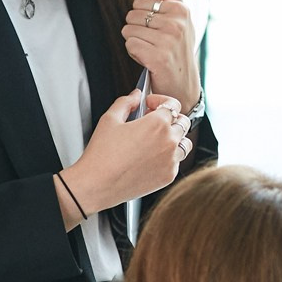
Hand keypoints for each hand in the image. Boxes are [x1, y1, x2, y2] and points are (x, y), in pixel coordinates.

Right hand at [65, 90, 190, 212]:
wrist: (97, 184)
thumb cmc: (101, 154)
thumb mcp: (109, 119)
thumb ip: (126, 102)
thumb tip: (135, 96)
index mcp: (157, 123)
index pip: (172, 104)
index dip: (160, 101)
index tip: (151, 105)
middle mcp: (169, 141)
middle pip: (183, 122)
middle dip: (169, 118)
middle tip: (153, 122)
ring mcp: (171, 160)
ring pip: (185, 142)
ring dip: (175, 138)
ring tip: (157, 140)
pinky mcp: (169, 176)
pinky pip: (177, 162)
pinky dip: (170, 157)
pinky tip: (153, 156)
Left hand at [122, 0, 199, 108]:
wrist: (183, 84)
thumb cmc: (178, 50)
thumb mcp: (183, 21)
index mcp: (182, 10)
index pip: (141, 1)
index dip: (143, 15)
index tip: (157, 27)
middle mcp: (177, 24)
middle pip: (132, 15)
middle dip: (137, 29)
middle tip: (153, 42)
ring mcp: (168, 40)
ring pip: (128, 30)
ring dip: (135, 42)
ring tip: (150, 50)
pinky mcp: (158, 57)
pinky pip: (130, 44)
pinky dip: (134, 53)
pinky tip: (147, 59)